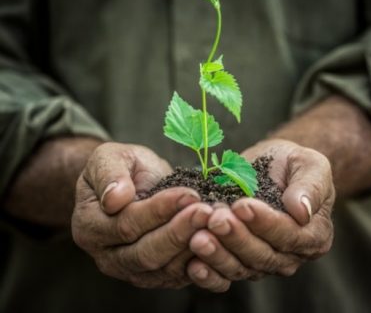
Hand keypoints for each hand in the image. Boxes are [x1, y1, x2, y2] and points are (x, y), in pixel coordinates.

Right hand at [72, 142, 212, 288]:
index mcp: (90, 226)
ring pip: (164, 269)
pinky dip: (199, 262)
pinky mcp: (154, 276)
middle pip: (146, 253)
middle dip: (179, 232)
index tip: (188, 194)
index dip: (159, 210)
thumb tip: (115, 198)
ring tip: (216, 224)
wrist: (132, 183)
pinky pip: (177, 276)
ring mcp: (131, 270)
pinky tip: (216, 241)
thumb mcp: (109, 158)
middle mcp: (107, 256)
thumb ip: (108, 174)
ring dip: (193, 247)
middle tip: (207, 212)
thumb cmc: (122, 168)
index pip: (126, 224)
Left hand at [187, 139, 334, 290]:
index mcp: (313, 234)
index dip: (265, 223)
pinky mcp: (238, 260)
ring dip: (218, 254)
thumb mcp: (310, 164)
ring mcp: (262, 261)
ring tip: (198, 238)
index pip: (289, 235)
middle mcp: (289, 255)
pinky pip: (224, 274)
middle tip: (215, 219)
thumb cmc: (291, 163)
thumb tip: (302, 211)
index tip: (242, 206)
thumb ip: (310, 186)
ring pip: (241, 267)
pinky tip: (193, 265)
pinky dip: (208, 274)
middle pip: (262, 255)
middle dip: (236, 237)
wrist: (269, 166)